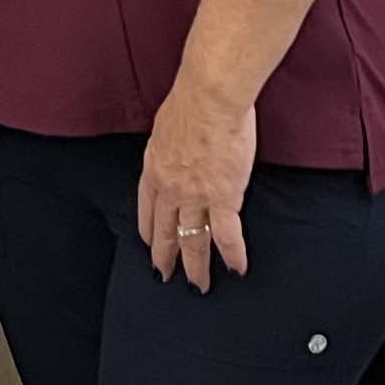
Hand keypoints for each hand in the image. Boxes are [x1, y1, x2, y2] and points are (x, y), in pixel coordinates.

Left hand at [139, 81, 255, 292]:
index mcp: (154, 168)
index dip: (149, 229)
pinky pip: (227, 235)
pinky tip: (237, 268)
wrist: (209, 98)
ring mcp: (195, 197)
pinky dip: (232, 255)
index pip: (147, 208)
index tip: (151, 243)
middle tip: (164, 276)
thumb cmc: (190, 102)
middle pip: (166, 231)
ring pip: (193, 241)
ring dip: (196, 266)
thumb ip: (169, 146)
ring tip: (198, 286)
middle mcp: (170, 188)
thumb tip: (176, 147)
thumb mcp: (165, 127)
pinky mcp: (223, 198)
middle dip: (165, 257)